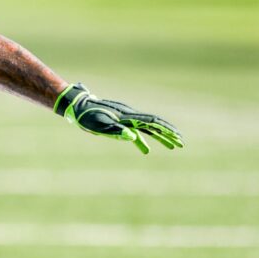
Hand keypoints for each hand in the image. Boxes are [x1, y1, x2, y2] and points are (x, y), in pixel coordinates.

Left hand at [54, 83, 183, 153]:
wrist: (77, 106)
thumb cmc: (87, 117)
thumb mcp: (100, 126)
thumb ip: (116, 131)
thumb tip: (132, 138)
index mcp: (128, 117)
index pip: (153, 123)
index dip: (166, 130)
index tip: (178, 138)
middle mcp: (130, 116)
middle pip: (154, 125)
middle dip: (169, 135)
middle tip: (181, 144)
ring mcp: (125, 119)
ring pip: (147, 129)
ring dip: (160, 138)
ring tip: (172, 147)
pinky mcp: (119, 122)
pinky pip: (135, 132)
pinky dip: (142, 141)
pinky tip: (146, 150)